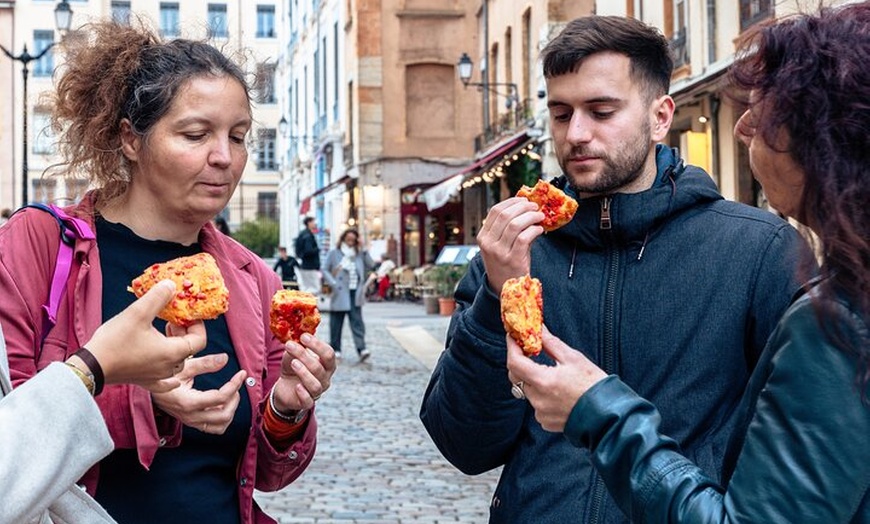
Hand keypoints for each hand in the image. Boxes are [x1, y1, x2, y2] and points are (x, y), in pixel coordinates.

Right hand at [83, 280, 205, 392]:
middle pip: (188, 350)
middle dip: (185, 333)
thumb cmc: (115, 340)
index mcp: (172, 353)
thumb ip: (158, 297)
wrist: (91, 366)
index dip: (197, 325)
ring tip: (163, 332)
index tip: (187, 314)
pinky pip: (165, 382)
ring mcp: (157, 378)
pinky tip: (164, 366)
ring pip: (177, 363)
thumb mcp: (138, 312)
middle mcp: (168, 368)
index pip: (199, 340)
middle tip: (172, 319)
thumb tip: (172, 285)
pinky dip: (169, 374)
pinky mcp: (144, 382)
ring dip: (175, 347)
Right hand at [151, 354, 246, 433]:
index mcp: (188, 402)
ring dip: (230, 410)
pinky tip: (222, 403)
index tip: (242, 374)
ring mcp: (192, 421)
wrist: (149, 391)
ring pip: (220, 425)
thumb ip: (205, 363)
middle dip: (235, 399)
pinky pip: (213, 427)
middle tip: (235, 385)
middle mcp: (191, 416)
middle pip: (224, 415)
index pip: (220, 398)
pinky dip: (223, 417)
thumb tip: (225, 358)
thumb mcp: (183, 366)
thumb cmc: (165, 377)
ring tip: (230, 395)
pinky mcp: (193, 422)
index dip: (235, 385)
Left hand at [271, 333, 336, 412]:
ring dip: (303, 372)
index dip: (317, 345)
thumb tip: (293, 335)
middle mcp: (325, 378)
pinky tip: (297, 386)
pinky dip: (303, 393)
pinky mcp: (306, 402)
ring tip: (293, 363)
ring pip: (315, 384)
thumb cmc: (295, 366)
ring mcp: (317, 392)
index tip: (303, 337)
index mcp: (327, 365)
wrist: (286, 386)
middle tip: (290, 345)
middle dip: (304, 356)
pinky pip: (308, 401)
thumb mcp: (294, 354)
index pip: (328, 354)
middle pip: (319, 367)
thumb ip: (296, 346)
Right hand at [477, 197, 544, 292]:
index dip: (511, 202)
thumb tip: (526, 207)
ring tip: (540, 216)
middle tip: (535, 207)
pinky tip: (540, 230)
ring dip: (531, 216)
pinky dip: (534, 230)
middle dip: (523, 207)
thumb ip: (508, 228)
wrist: (506, 288)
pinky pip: (525, 238)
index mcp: (483, 237)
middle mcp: (488, 243)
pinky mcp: (513, 260)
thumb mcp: (500, 245)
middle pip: (505, 215)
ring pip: (515, 224)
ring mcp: (499, 252)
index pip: (495, 211)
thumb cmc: (506, 263)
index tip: (524, 200)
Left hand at [506, 325, 606, 431]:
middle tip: (530, 351)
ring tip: (552, 374)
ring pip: (527, 391)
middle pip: (517, 377)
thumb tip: (538, 329)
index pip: (515, 363)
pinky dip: (541, 395)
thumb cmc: (594, 385)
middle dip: (520, 363)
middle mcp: (538, 400)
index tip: (513, 337)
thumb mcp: (573, 358)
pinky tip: (557, 392)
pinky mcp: (546, 422)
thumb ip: (550, 343)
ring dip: (532, 380)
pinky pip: (536, 405)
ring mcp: (541, 413)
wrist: (608, 415)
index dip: (511, 347)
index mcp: (543, 382)